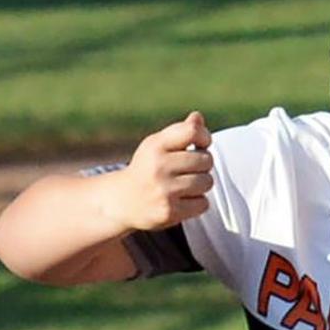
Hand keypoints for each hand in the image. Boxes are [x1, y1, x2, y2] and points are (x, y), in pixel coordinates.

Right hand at [120, 111, 213, 230]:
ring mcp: (164, 190)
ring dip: (201, 184)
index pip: (193, 131)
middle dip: (203, 165)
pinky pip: (203, 203)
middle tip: (189, 169)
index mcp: (156, 145)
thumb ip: (180, 131)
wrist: (122, 201)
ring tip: (185, 185)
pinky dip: (197, 203)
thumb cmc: (146, 169)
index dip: (204, 137)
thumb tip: (198, 117)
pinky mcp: (169, 211)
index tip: (201, 144)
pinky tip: (182, 200)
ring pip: (207, 182)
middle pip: (206, 160)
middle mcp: (158, 166)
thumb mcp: (157, 145)